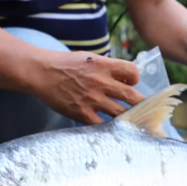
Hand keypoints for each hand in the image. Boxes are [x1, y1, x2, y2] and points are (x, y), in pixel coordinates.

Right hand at [30, 51, 146, 124]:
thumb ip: (107, 68)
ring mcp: (91, 99)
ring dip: (128, 118)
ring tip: (131, 121)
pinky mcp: (81, 113)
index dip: (135, 79)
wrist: (41, 73)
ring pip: (120, 113)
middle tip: (145, 109)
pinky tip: (110, 126)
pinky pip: (102, 124)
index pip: (133, 73)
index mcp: (103, 65)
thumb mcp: (89, 58)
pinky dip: (109, 126)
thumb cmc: (65, 64)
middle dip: (141, 104)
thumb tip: (125, 80)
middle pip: (131, 96)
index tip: (131, 84)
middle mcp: (100, 82)